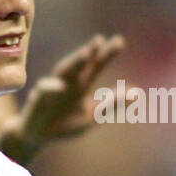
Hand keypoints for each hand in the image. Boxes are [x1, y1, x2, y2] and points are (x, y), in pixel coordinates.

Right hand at [0, 33, 127, 161]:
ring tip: (86, 53)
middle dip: (90, 51)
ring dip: (74, 61)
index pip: (96, 65)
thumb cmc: (66, 124)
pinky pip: (45, 88)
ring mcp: (53, 86)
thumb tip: (137, 93)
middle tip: (100, 40)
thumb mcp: (92, 117)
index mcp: (82, 84)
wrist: (39, 136)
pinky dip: (52, 87)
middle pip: (80, 62)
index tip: (120, 41)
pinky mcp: (38, 97)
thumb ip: (112, 105)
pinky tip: (61, 87)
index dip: (107, 54)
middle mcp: (68, 81)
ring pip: (64, 70)